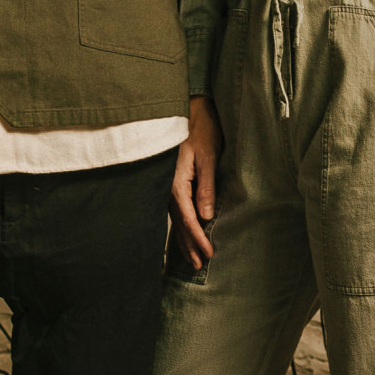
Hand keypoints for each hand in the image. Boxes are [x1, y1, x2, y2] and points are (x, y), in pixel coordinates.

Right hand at [170, 95, 221, 268]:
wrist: (186, 108)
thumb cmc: (200, 128)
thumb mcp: (207, 156)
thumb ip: (206, 186)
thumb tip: (206, 216)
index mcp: (176, 182)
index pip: (187, 218)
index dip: (197, 238)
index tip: (207, 254)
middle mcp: (167, 187)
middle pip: (178, 223)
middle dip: (189, 245)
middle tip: (198, 266)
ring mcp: (166, 186)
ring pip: (175, 219)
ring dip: (184, 239)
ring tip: (191, 258)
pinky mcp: (170, 182)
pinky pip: (174, 210)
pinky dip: (180, 225)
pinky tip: (184, 234)